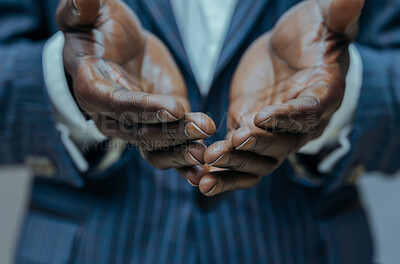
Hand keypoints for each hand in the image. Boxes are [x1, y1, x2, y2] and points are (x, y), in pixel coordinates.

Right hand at [56, 0, 214, 181]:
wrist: (121, 48)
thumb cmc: (102, 30)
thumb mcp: (91, 15)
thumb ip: (82, 9)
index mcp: (92, 89)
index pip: (117, 103)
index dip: (145, 107)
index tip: (175, 106)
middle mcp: (111, 116)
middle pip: (140, 131)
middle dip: (172, 131)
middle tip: (203, 126)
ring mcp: (135, 126)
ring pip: (155, 147)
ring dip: (181, 152)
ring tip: (207, 152)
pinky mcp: (158, 127)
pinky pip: (169, 150)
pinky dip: (184, 163)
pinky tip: (205, 169)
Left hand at [200, 0, 363, 195]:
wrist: (288, 49)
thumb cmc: (310, 33)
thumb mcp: (324, 19)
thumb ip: (337, 14)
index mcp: (322, 95)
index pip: (307, 111)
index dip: (287, 117)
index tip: (262, 117)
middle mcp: (299, 123)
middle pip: (280, 145)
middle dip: (255, 147)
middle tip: (229, 146)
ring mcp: (273, 131)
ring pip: (257, 160)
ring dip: (234, 167)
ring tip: (207, 173)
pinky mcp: (248, 129)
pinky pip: (238, 157)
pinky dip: (223, 171)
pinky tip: (201, 181)